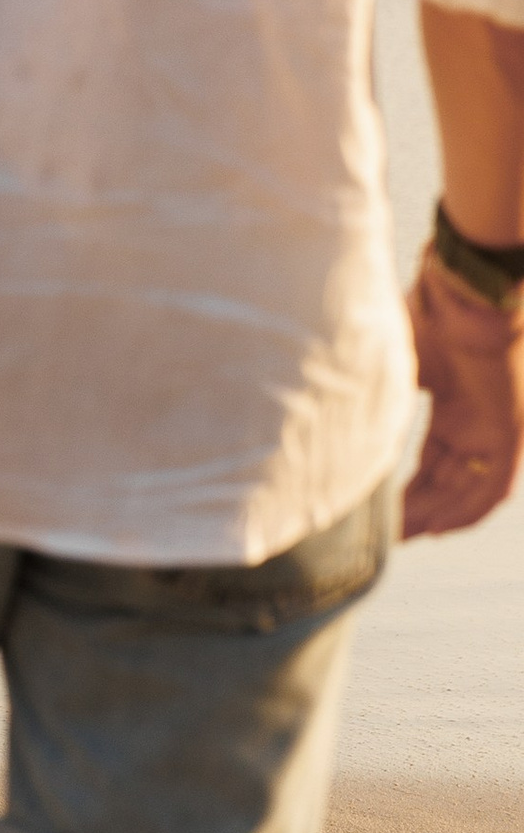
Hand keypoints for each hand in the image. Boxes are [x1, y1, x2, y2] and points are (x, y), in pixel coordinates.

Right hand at [401, 246, 523, 535]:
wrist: (463, 296)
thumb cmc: (426, 319)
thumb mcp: (392, 369)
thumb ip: (375, 400)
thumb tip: (327, 424)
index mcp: (452, 402)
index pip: (430, 459)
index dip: (406, 487)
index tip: (378, 510)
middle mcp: (474, 421)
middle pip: (446, 479)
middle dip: (416, 508)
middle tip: (384, 532)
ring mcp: (493, 429)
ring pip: (466, 488)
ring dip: (436, 515)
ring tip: (401, 535)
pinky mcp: (510, 434)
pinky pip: (493, 487)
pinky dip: (466, 511)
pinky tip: (436, 527)